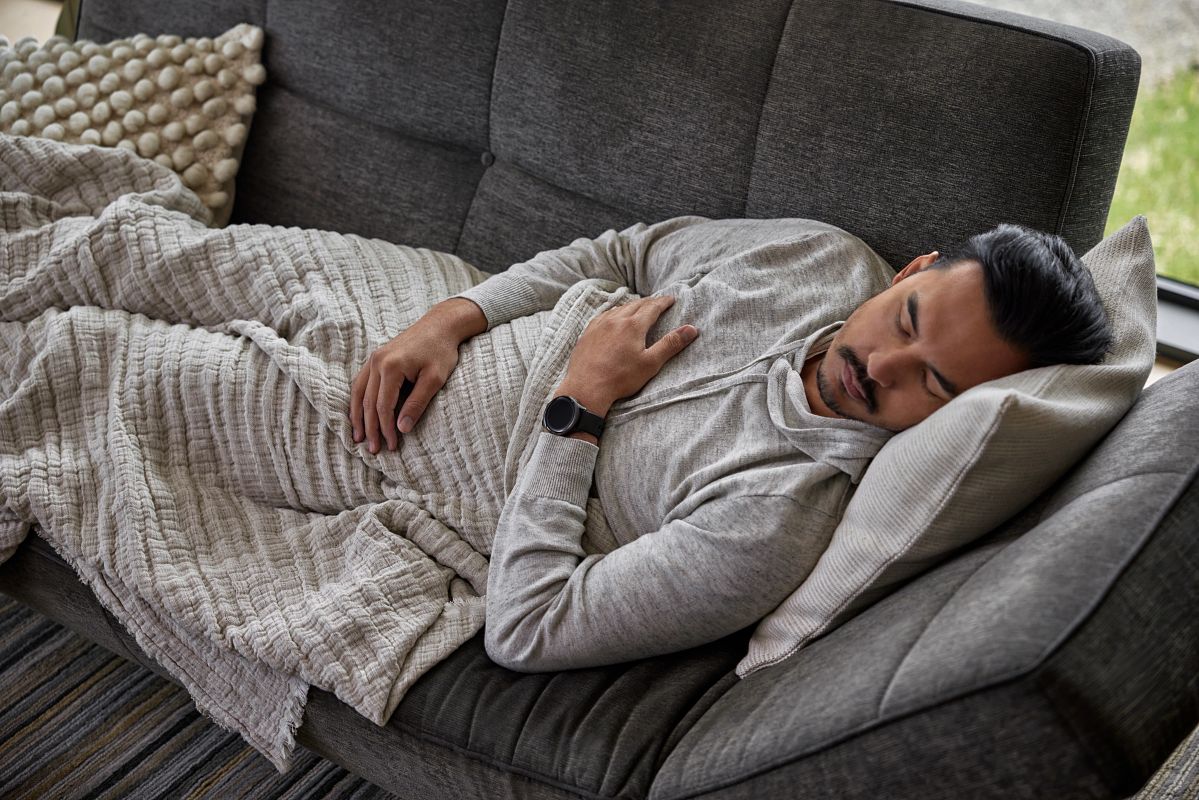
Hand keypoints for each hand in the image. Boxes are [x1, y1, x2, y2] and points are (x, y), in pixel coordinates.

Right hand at [349, 299, 484, 452]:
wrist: (440, 325)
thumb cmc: (441, 352)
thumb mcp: (434, 380)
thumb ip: (417, 404)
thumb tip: (402, 429)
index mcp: (390, 367)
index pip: (383, 407)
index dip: (386, 429)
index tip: (392, 446)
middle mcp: (377, 362)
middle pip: (368, 402)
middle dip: (371, 428)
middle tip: (373, 450)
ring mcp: (374, 358)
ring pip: (359, 393)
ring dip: (358, 417)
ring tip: (358, 438)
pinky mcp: (376, 357)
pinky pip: (361, 382)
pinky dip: (358, 401)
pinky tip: (359, 415)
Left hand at [560, 295, 697, 412]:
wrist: (586, 388)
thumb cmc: (620, 378)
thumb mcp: (650, 363)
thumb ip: (671, 344)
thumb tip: (691, 329)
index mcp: (633, 325)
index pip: (652, 307)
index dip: (663, 302)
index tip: (671, 299)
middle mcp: (615, 320)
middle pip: (636, 305)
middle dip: (649, 302)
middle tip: (658, 302)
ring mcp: (599, 325)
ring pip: (619, 308)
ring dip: (631, 306)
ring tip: (638, 308)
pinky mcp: (588, 333)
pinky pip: (603, 315)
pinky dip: (614, 312)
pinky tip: (613, 317)